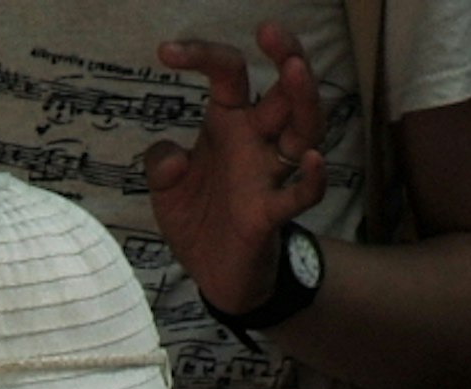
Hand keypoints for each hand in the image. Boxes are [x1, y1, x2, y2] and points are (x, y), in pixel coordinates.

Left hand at [149, 25, 328, 326]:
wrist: (212, 276)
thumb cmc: (197, 218)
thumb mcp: (165, 188)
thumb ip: (159, 164)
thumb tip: (171, 156)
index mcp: (229, 122)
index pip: (228, 72)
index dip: (201, 54)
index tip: (166, 53)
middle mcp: (256, 140)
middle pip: (283, 89)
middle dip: (285, 54)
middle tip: (270, 30)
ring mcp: (268, 175)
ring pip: (302, 128)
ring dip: (303, 98)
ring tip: (296, 69)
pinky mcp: (271, 215)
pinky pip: (300, 195)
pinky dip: (310, 180)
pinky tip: (311, 161)